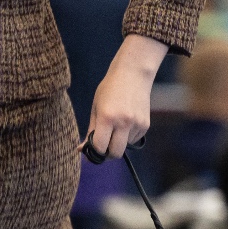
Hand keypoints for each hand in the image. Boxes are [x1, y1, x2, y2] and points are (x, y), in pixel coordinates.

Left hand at [87, 34, 169, 158]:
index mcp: (107, 117)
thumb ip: (91, 129)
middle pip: (115, 153)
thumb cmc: (110, 89)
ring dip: (119, 141)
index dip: (95, 152)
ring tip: (118, 123)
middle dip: (108, 154)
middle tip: (104, 146)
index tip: (92, 152)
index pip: (100, 147)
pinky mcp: (145, 125)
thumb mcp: (96, 107)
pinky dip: (128, 135)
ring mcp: (136, 124)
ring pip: (125, 146)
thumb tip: (82, 150)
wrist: (133, 74)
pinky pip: (134, 139)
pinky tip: (127, 120)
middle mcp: (123, 122)